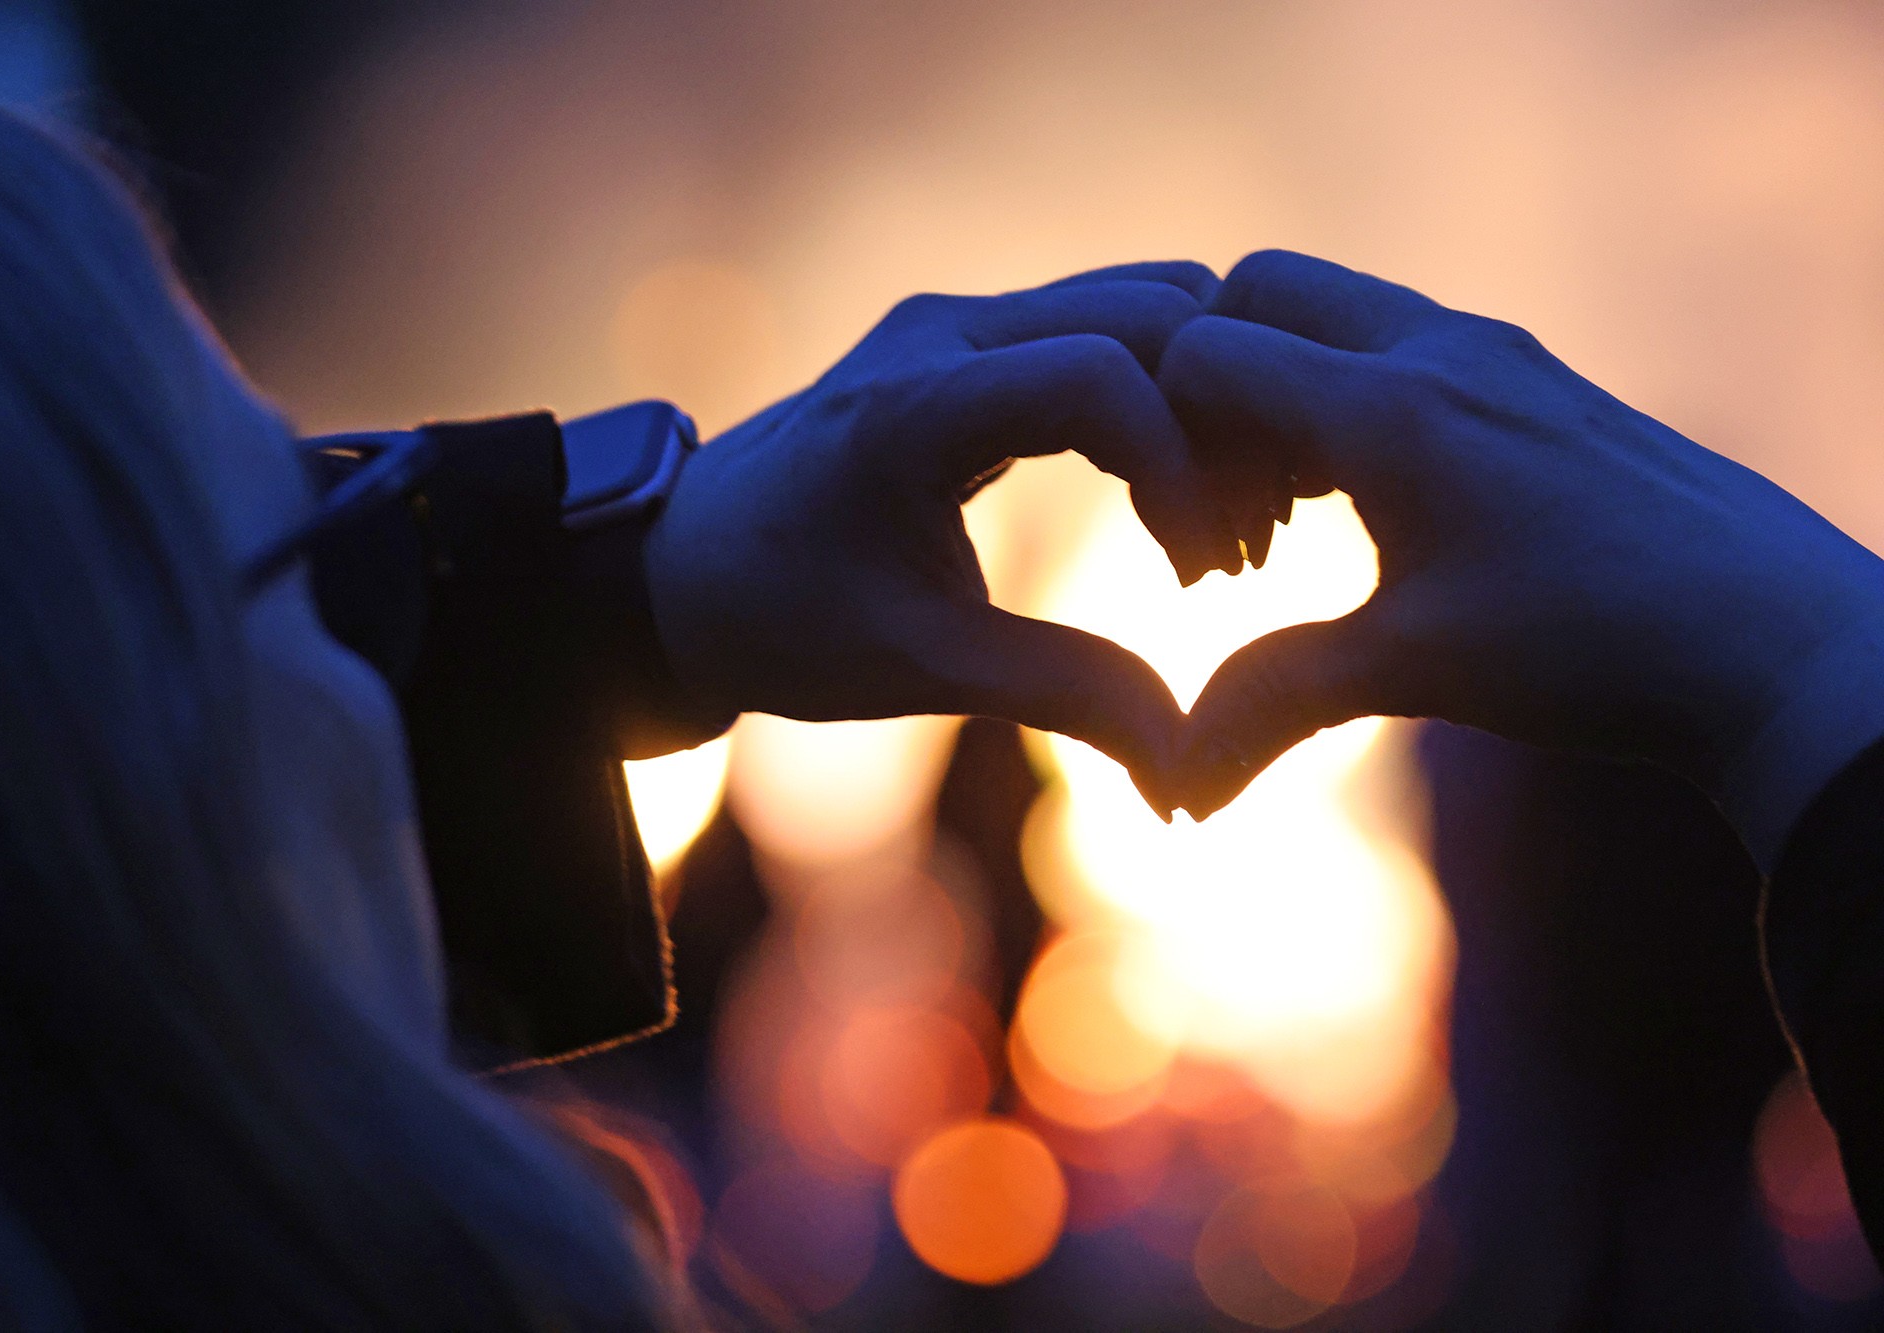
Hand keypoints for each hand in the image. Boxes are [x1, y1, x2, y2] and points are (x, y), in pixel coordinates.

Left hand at [643, 262, 1242, 812]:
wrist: (683, 575)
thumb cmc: (780, 623)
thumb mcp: (920, 666)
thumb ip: (1062, 693)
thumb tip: (1187, 765)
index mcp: (914, 404)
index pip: (1103, 374)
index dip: (1184, 468)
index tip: (1205, 574)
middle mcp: (942, 332)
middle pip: (1147, 312)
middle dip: (1220, 424)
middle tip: (1241, 554)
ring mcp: (958, 325)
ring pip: (1138, 304)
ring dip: (1204, 401)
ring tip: (1219, 528)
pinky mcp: (972, 344)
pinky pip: (1102, 329)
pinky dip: (1163, 396)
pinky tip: (1178, 496)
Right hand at [1164, 250, 1883, 865]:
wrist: (1779, 641)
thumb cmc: (1595, 648)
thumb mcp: (1413, 671)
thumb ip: (1269, 704)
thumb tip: (1176, 788)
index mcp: (1391, 406)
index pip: (1205, 350)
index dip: (1167, 444)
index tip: (1210, 554)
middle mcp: (1438, 350)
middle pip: (1259, 290)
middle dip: (1211, 389)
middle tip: (1238, 513)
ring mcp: (1494, 354)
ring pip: (1334, 313)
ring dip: (1284, 396)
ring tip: (1300, 525)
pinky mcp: (1533, 382)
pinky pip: (1399, 346)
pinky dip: (1351, 403)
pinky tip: (1380, 512)